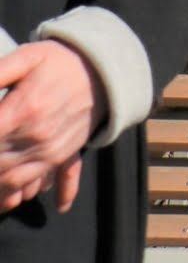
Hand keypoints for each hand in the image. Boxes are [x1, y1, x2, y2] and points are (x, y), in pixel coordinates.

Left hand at [0, 41, 101, 213]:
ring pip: (19, 182)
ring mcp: (54, 149)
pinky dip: (59, 194)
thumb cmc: (58, 60)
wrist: (101, 64)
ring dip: (2, 191)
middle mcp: (38, 137)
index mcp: (23, 111)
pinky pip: (65, 179)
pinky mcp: (69, 153)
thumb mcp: (26, 57)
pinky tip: (55, 204)